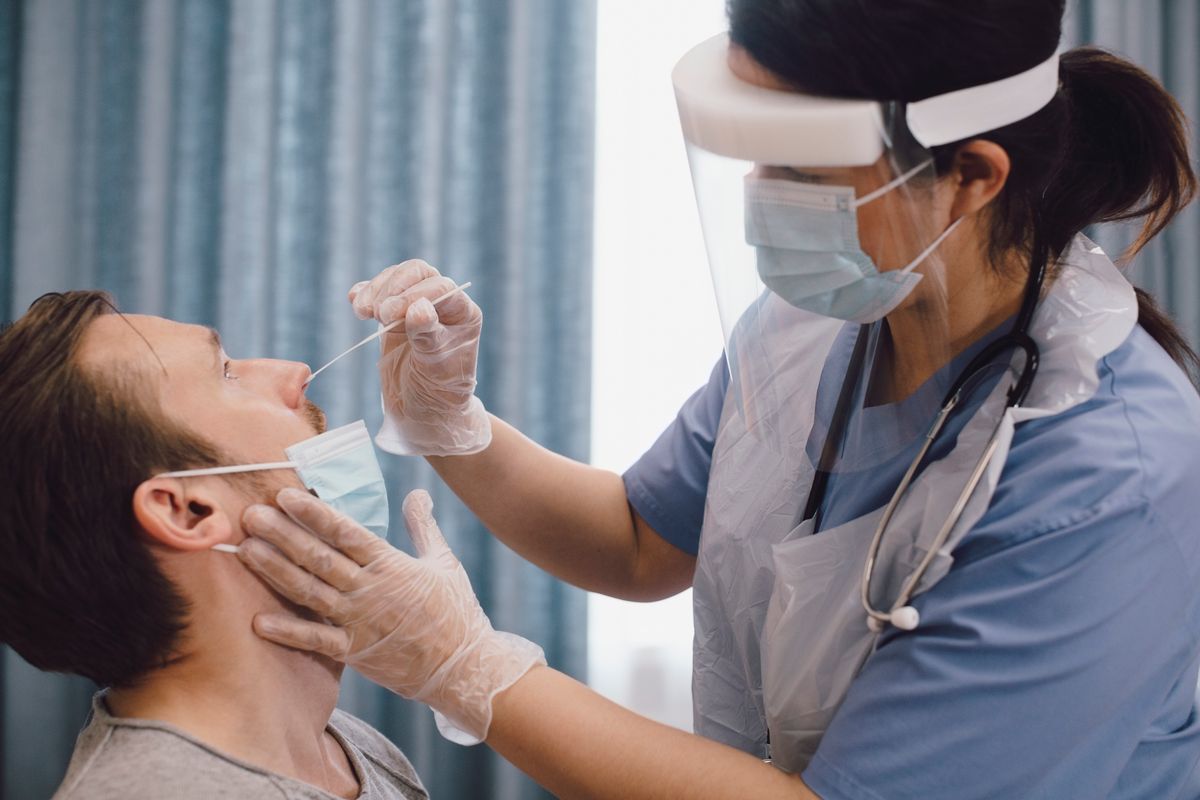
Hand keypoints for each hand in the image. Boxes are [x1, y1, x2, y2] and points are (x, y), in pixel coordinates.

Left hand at [238, 487, 544, 743]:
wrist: (463, 667)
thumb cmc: (455, 612)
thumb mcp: (444, 563)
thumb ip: (423, 527)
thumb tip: (418, 494)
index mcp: (391, 564)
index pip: (345, 531)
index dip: (313, 512)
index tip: (285, 494)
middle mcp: (370, 590)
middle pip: (319, 557)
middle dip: (282, 534)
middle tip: (250, 514)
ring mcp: (359, 622)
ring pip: (309, 591)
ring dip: (275, 571)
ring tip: (246, 550)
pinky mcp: (354, 652)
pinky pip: (315, 640)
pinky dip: (287, 631)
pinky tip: (258, 620)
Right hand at [350, 259, 490, 455]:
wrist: (422, 410)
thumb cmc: (438, 392)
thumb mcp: (435, 367)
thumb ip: (428, 336)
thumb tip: (419, 307)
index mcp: (462, 313)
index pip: (439, 287)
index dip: (412, 295)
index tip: (389, 316)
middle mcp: (442, 304)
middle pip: (416, 274)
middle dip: (392, 288)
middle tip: (377, 315)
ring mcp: (416, 305)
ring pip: (396, 279)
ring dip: (376, 291)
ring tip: (362, 312)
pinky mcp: (393, 314)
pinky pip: (378, 292)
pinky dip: (364, 293)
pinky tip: (356, 302)